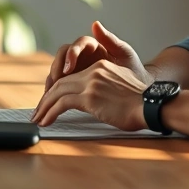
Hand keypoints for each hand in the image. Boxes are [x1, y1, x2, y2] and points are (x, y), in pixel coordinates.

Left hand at [31, 60, 148, 129]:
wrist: (150, 105)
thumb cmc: (140, 103)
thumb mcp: (121, 88)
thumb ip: (104, 88)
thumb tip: (95, 102)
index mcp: (101, 67)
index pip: (71, 78)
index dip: (56, 92)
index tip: (49, 104)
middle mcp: (94, 71)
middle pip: (61, 84)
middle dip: (46, 100)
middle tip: (38, 113)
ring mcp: (91, 82)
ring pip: (57, 92)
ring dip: (44, 107)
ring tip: (37, 119)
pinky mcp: (89, 96)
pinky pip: (62, 103)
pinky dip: (50, 113)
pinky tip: (46, 121)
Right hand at [44, 21, 151, 91]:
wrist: (137, 89)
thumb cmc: (133, 70)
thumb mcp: (125, 55)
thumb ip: (111, 40)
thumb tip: (95, 23)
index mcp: (94, 46)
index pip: (77, 44)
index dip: (71, 54)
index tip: (69, 68)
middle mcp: (82, 55)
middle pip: (63, 55)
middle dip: (58, 67)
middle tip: (57, 82)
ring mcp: (76, 68)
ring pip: (58, 69)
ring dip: (53, 80)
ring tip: (51, 93)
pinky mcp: (73, 81)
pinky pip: (59, 83)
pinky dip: (54, 91)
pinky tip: (52, 100)